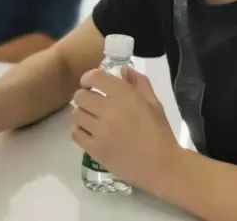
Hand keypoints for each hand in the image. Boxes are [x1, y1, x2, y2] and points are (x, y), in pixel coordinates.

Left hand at [72, 67, 182, 190]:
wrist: (161, 165)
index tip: (93, 84)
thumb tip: (123, 70)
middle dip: (84, 96)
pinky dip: (79, 130)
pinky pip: (75, 133)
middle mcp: (109, 110)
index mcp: (126, 96)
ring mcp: (100, 131)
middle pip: (80, 96)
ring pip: (76, 114)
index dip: (89, 78)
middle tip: (92, 102)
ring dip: (82, 114)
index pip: (95, 77)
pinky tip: (89, 132)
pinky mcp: (94, 149)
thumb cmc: (160, 133)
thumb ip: (139, 83)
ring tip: (91, 118)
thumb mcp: (154, 104)